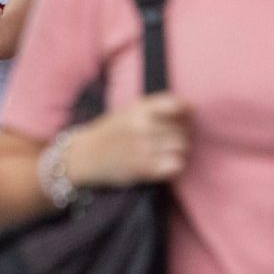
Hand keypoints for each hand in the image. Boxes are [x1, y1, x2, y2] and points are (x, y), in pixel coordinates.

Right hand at [70, 93, 190, 187]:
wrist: (84, 156)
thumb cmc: (109, 133)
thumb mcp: (127, 112)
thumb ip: (154, 109)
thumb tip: (189, 108)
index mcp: (137, 110)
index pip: (175, 104)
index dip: (184, 109)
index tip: (184, 114)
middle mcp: (142, 127)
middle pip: (182, 128)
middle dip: (181, 133)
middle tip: (169, 137)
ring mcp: (143, 149)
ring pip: (182, 147)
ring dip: (178, 149)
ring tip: (166, 150)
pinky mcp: (144, 170)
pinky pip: (176, 165)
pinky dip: (175, 164)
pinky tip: (165, 163)